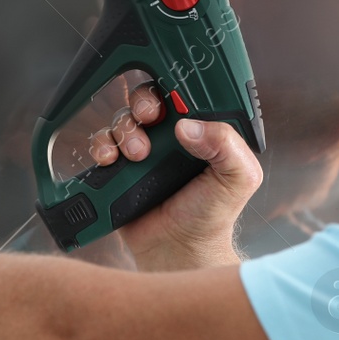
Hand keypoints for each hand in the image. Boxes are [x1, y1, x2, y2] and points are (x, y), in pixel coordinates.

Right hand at [88, 83, 261, 270]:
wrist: (178, 251)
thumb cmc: (212, 216)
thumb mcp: (237, 178)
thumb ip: (227, 145)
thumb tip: (188, 126)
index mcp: (202, 132)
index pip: (185, 95)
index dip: (174, 88)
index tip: (171, 98)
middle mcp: (171, 138)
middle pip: (148, 100)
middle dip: (143, 102)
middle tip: (149, 118)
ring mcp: (143, 152)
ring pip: (123, 120)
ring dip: (125, 130)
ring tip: (137, 155)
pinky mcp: (120, 169)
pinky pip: (103, 145)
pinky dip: (101, 146)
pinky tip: (110, 159)